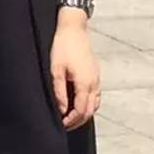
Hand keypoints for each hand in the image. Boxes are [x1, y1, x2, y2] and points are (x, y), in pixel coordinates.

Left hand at [50, 14, 100, 129]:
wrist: (73, 28)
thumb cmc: (63, 47)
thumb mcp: (56, 71)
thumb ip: (59, 93)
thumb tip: (61, 110)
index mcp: (85, 83)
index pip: (81, 111)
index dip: (71, 121)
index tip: (61, 125)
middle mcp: (94, 83)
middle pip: (90, 111)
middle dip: (78, 121)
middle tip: (65, 125)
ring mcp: (97, 78)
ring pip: (95, 104)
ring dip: (84, 113)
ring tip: (70, 116)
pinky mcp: (95, 74)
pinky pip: (95, 95)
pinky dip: (88, 103)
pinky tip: (77, 102)